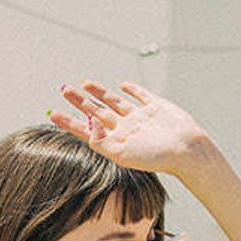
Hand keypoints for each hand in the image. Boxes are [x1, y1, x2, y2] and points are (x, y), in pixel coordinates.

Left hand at [49, 79, 212, 178]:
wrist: (187, 150)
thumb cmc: (156, 157)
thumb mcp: (122, 153)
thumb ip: (101, 140)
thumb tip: (88, 123)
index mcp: (115, 141)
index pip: (86, 129)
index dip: (69, 121)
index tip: (53, 113)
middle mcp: (125, 128)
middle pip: (96, 112)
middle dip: (79, 101)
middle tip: (64, 89)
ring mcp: (140, 117)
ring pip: (114, 102)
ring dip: (99, 93)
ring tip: (84, 84)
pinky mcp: (156, 107)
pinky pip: (140, 96)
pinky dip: (131, 89)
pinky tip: (123, 85)